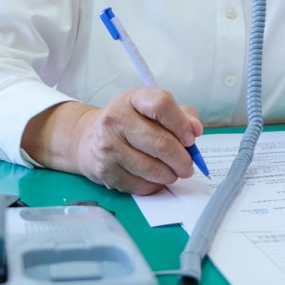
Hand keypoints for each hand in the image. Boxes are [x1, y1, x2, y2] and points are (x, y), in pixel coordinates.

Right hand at [31, 89, 203, 194]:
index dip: (181, 124)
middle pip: (161, 143)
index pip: (162, 104)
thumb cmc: (130, 123)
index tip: (190, 138)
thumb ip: (180, 115)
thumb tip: (195, 130)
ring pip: (153, 169)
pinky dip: (154, 185)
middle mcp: (116, 119)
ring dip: (170, 175)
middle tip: (188, 166)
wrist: (89, 139)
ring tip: (172, 172)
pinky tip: (154, 178)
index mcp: (132, 99)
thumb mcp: (152, 110)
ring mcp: (108, 146)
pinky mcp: (105, 171)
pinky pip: (141, 185)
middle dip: (182, 159)